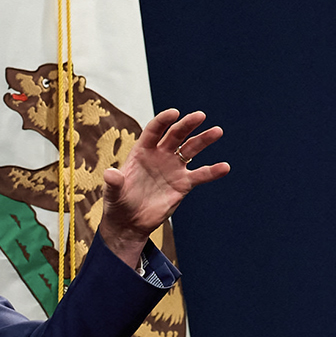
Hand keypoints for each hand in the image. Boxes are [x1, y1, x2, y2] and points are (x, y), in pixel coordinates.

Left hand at [97, 109, 228, 265]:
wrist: (130, 223)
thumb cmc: (118, 203)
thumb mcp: (113, 193)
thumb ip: (113, 183)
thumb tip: (110, 174)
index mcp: (141, 151)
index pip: (154, 131)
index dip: (163, 121)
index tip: (174, 113)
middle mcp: (160, 155)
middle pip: (175, 135)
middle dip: (187, 124)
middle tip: (200, 116)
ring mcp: (173, 168)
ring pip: (191, 149)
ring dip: (204, 140)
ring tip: (217, 131)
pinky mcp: (183, 184)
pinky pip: (200, 175)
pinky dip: (212, 171)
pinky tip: (224, 167)